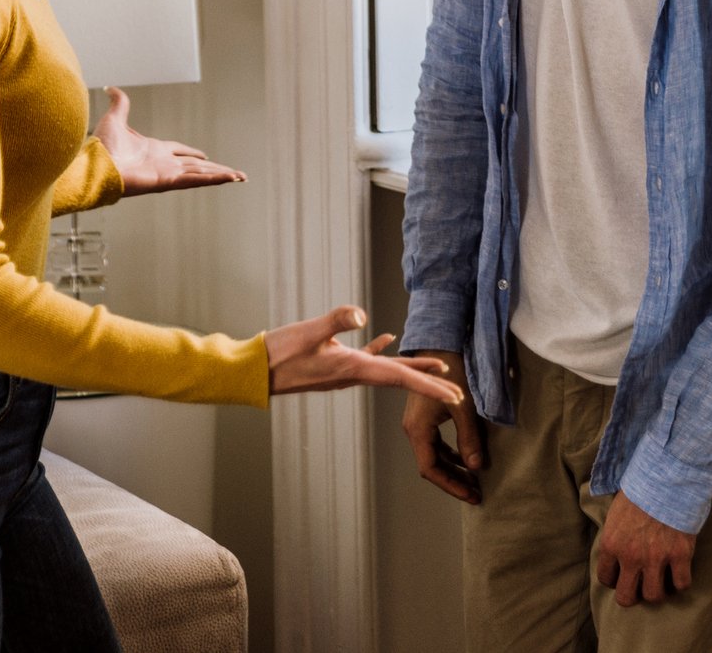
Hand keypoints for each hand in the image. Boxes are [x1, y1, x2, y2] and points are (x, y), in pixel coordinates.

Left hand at [93, 85, 245, 195]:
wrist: (94, 165)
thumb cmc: (101, 147)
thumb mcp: (115, 119)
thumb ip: (120, 103)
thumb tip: (111, 87)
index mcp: (154, 150)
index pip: (179, 152)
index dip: (192, 153)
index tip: (205, 155)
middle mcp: (163, 164)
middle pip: (197, 166)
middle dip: (217, 168)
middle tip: (235, 173)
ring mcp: (167, 174)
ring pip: (201, 174)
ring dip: (222, 174)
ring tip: (240, 177)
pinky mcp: (168, 181)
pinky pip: (195, 180)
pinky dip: (214, 179)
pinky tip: (230, 178)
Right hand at [266, 305, 463, 403]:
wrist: (253, 371)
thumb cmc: (279, 354)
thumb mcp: (309, 332)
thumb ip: (336, 320)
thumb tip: (363, 314)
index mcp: (353, 368)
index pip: (401, 379)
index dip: (430, 387)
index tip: (454, 398)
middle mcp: (353, 374)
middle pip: (401, 380)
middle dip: (430, 386)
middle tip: (458, 395)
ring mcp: (344, 371)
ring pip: (387, 371)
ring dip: (412, 369)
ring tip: (436, 369)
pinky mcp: (334, 364)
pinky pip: (366, 359)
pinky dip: (380, 350)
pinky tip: (387, 337)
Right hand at [401, 350, 484, 503]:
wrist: (441, 346)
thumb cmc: (453, 373)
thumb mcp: (464, 408)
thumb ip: (469, 438)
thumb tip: (476, 467)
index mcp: (418, 430)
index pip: (430, 469)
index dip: (451, 485)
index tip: (471, 494)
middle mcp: (414, 430)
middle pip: (432, 466)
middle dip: (454, 481)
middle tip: (477, 493)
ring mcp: (418, 424)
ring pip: (435, 455)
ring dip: (454, 468)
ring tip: (475, 481)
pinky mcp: (425, 418)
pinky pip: (437, 444)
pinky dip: (451, 454)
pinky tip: (467, 459)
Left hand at [595, 492, 695, 605]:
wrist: (667, 475)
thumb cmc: (640, 488)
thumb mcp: (615, 511)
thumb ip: (614, 535)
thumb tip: (615, 548)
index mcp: (611, 544)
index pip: (605, 578)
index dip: (614, 579)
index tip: (622, 574)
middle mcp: (631, 556)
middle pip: (626, 598)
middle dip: (632, 595)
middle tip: (640, 585)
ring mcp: (656, 558)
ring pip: (653, 596)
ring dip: (657, 591)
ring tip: (661, 581)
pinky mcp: (680, 555)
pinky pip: (681, 584)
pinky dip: (681, 582)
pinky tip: (679, 572)